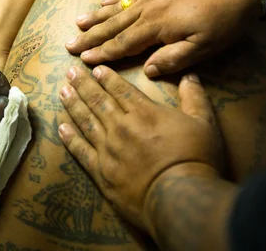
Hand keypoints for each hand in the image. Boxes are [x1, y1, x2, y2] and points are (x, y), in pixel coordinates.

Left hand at [58, 66, 222, 231]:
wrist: (179, 197)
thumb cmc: (195, 159)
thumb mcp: (204, 123)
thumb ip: (194, 97)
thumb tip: (190, 75)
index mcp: (144, 112)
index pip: (121, 89)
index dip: (107, 77)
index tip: (95, 68)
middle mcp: (121, 126)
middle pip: (98, 101)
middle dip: (83, 84)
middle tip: (70, 72)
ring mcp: (108, 149)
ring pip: (86, 121)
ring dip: (73, 104)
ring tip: (62, 91)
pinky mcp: (101, 172)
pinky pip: (81, 151)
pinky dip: (70, 138)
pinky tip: (61, 128)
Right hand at [65, 0, 259, 77]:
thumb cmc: (222, 21)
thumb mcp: (204, 48)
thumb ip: (173, 59)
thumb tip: (146, 70)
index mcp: (157, 26)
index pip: (123, 43)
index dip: (103, 53)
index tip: (83, 60)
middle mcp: (147, 8)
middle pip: (113, 25)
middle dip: (90, 37)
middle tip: (69, 44)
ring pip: (117, 8)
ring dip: (95, 17)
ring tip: (76, 23)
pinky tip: (101, 1)